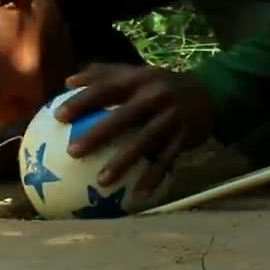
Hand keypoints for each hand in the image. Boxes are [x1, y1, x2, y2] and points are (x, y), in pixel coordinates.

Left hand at [53, 64, 214, 195]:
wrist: (210, 93)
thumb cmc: (160, 85)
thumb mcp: (137, 73)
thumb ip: (104, 74)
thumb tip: (67, 81)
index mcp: (139, 79)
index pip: (106, 88)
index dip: (82, 100)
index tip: (58, 117)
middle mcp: (155, 96)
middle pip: (123, 117)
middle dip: (98, 134)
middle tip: (72, 153)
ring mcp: (171, 117)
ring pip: (145, 142)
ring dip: (123, 163)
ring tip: (101, 182)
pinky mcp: (185, 137)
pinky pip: (167, 160)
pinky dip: (153, 178)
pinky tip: (138, 196)